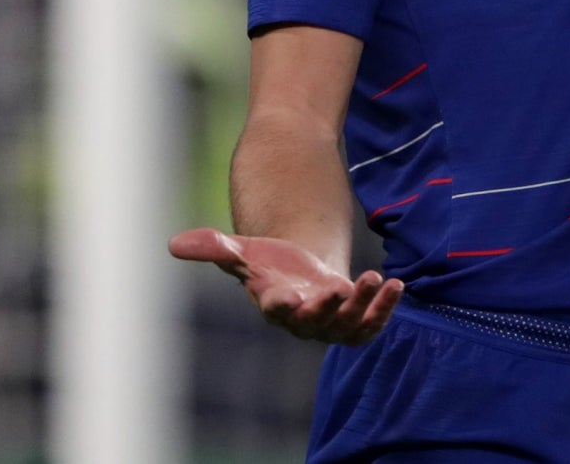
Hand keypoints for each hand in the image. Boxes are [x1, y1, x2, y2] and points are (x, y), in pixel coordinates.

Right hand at [169, 227, 401, 344]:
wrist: (301, 273)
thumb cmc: (269, 263)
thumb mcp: (243, 250)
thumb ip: (213, 248)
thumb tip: (173, 244)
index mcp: (275, 303)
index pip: (276, 309)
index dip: (282, 305)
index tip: (288, 296)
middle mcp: (303, 320)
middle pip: (315, 321)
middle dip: (328, 308)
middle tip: (341, 287)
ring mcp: (331, 324)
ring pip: (348, 326)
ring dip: (363, 306)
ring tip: (376, 278)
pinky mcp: (355, 322)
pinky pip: (371, 325)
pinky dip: (385, 308)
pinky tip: (397, 284)